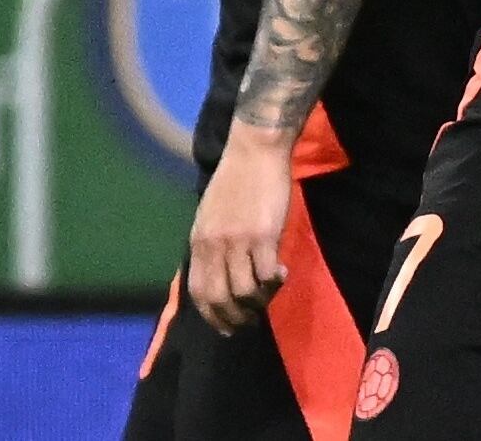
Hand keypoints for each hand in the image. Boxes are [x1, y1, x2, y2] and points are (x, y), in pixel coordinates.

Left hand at [187, 123, 293, 334]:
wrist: (254, 152)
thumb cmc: (234, 180)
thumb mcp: (209, 214)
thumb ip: (210, 243)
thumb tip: (216, 273)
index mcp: (199, 241)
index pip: (199, 292)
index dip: (212, 316)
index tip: (226, 327)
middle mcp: (214, 246)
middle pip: (219, 298)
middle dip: (235, 318)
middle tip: (250, 321)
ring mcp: (238, 242)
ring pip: (244, 292)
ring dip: (258, 302)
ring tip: (269, 296)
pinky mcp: (263, 236)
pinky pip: (266, 275)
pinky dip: (274, 283)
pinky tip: (281, 274)